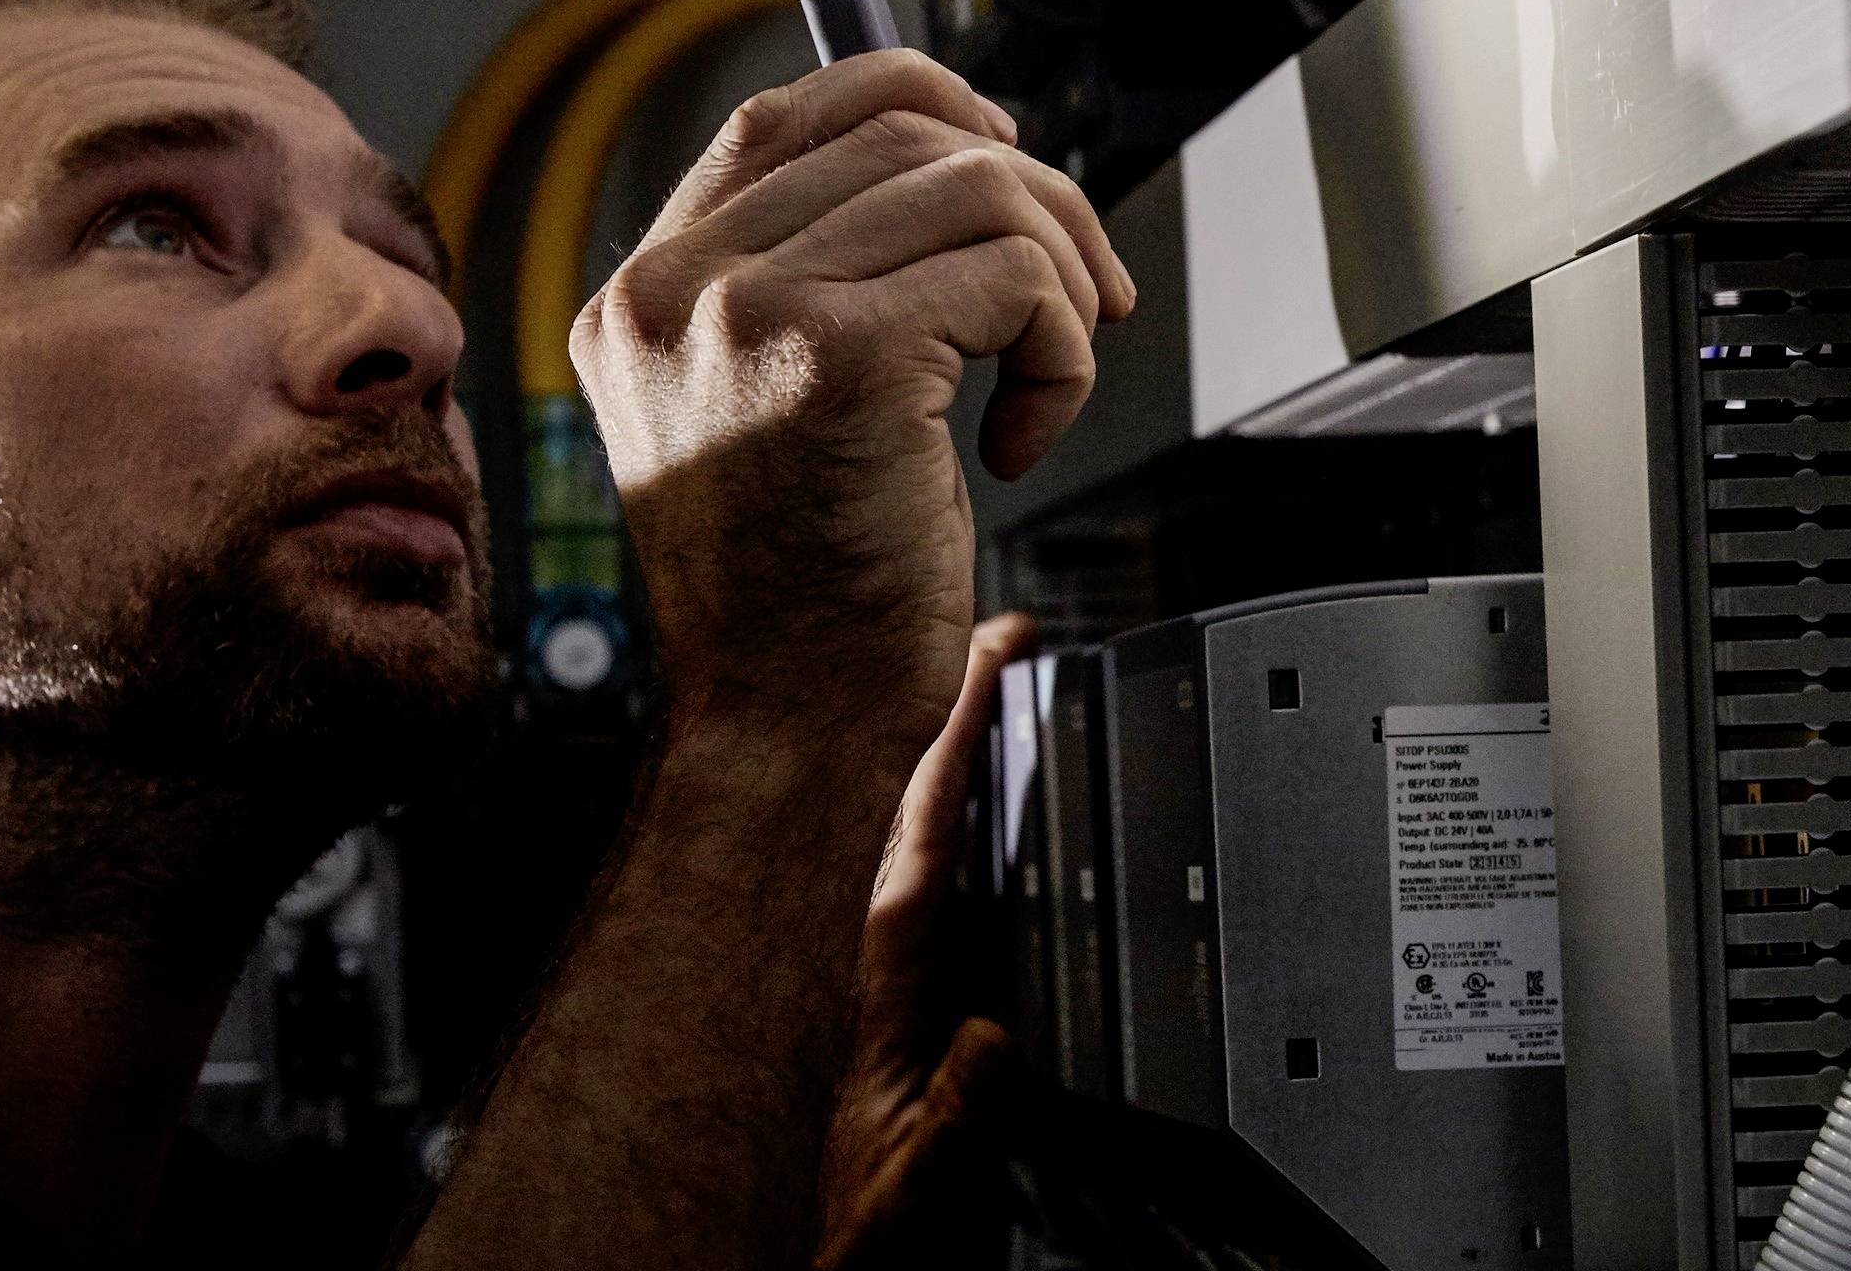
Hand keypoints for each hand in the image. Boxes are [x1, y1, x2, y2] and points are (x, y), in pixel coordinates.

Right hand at [570, 50, 1132, 736]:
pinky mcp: (835, 356)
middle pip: (904, 135)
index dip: (918, 102)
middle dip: (1037, 201)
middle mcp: (673, 290)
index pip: (789, 112)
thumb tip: (959, 161)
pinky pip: (1017, 280)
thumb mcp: (770, 407)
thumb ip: (811, 282)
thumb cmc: (805, 588)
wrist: (786, 723)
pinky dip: (1062, 354)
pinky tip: (1021, 438)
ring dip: (1061, 281)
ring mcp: (744, 312)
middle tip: (1085, 297)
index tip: (1005, 156)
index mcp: (644, 293)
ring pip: (979, 190)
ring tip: (1044, 378)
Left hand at [813, 610, 1037, 1269]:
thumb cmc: (846, 1238)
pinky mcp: (892, 1007)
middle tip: (1004, 639)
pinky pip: (928, 891)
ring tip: (995, 689)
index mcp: (876, 990)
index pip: (925, 835)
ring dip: (954, 764)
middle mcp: (873, 969)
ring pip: (918, 845)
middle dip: (961, 721)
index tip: (992, 661)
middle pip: (918, 815)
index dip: (958, 740)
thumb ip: (955, 1107)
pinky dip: (952, 829)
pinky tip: (977, 804)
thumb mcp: (912, 1183)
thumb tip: (997, 1034)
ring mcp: (881, 981)